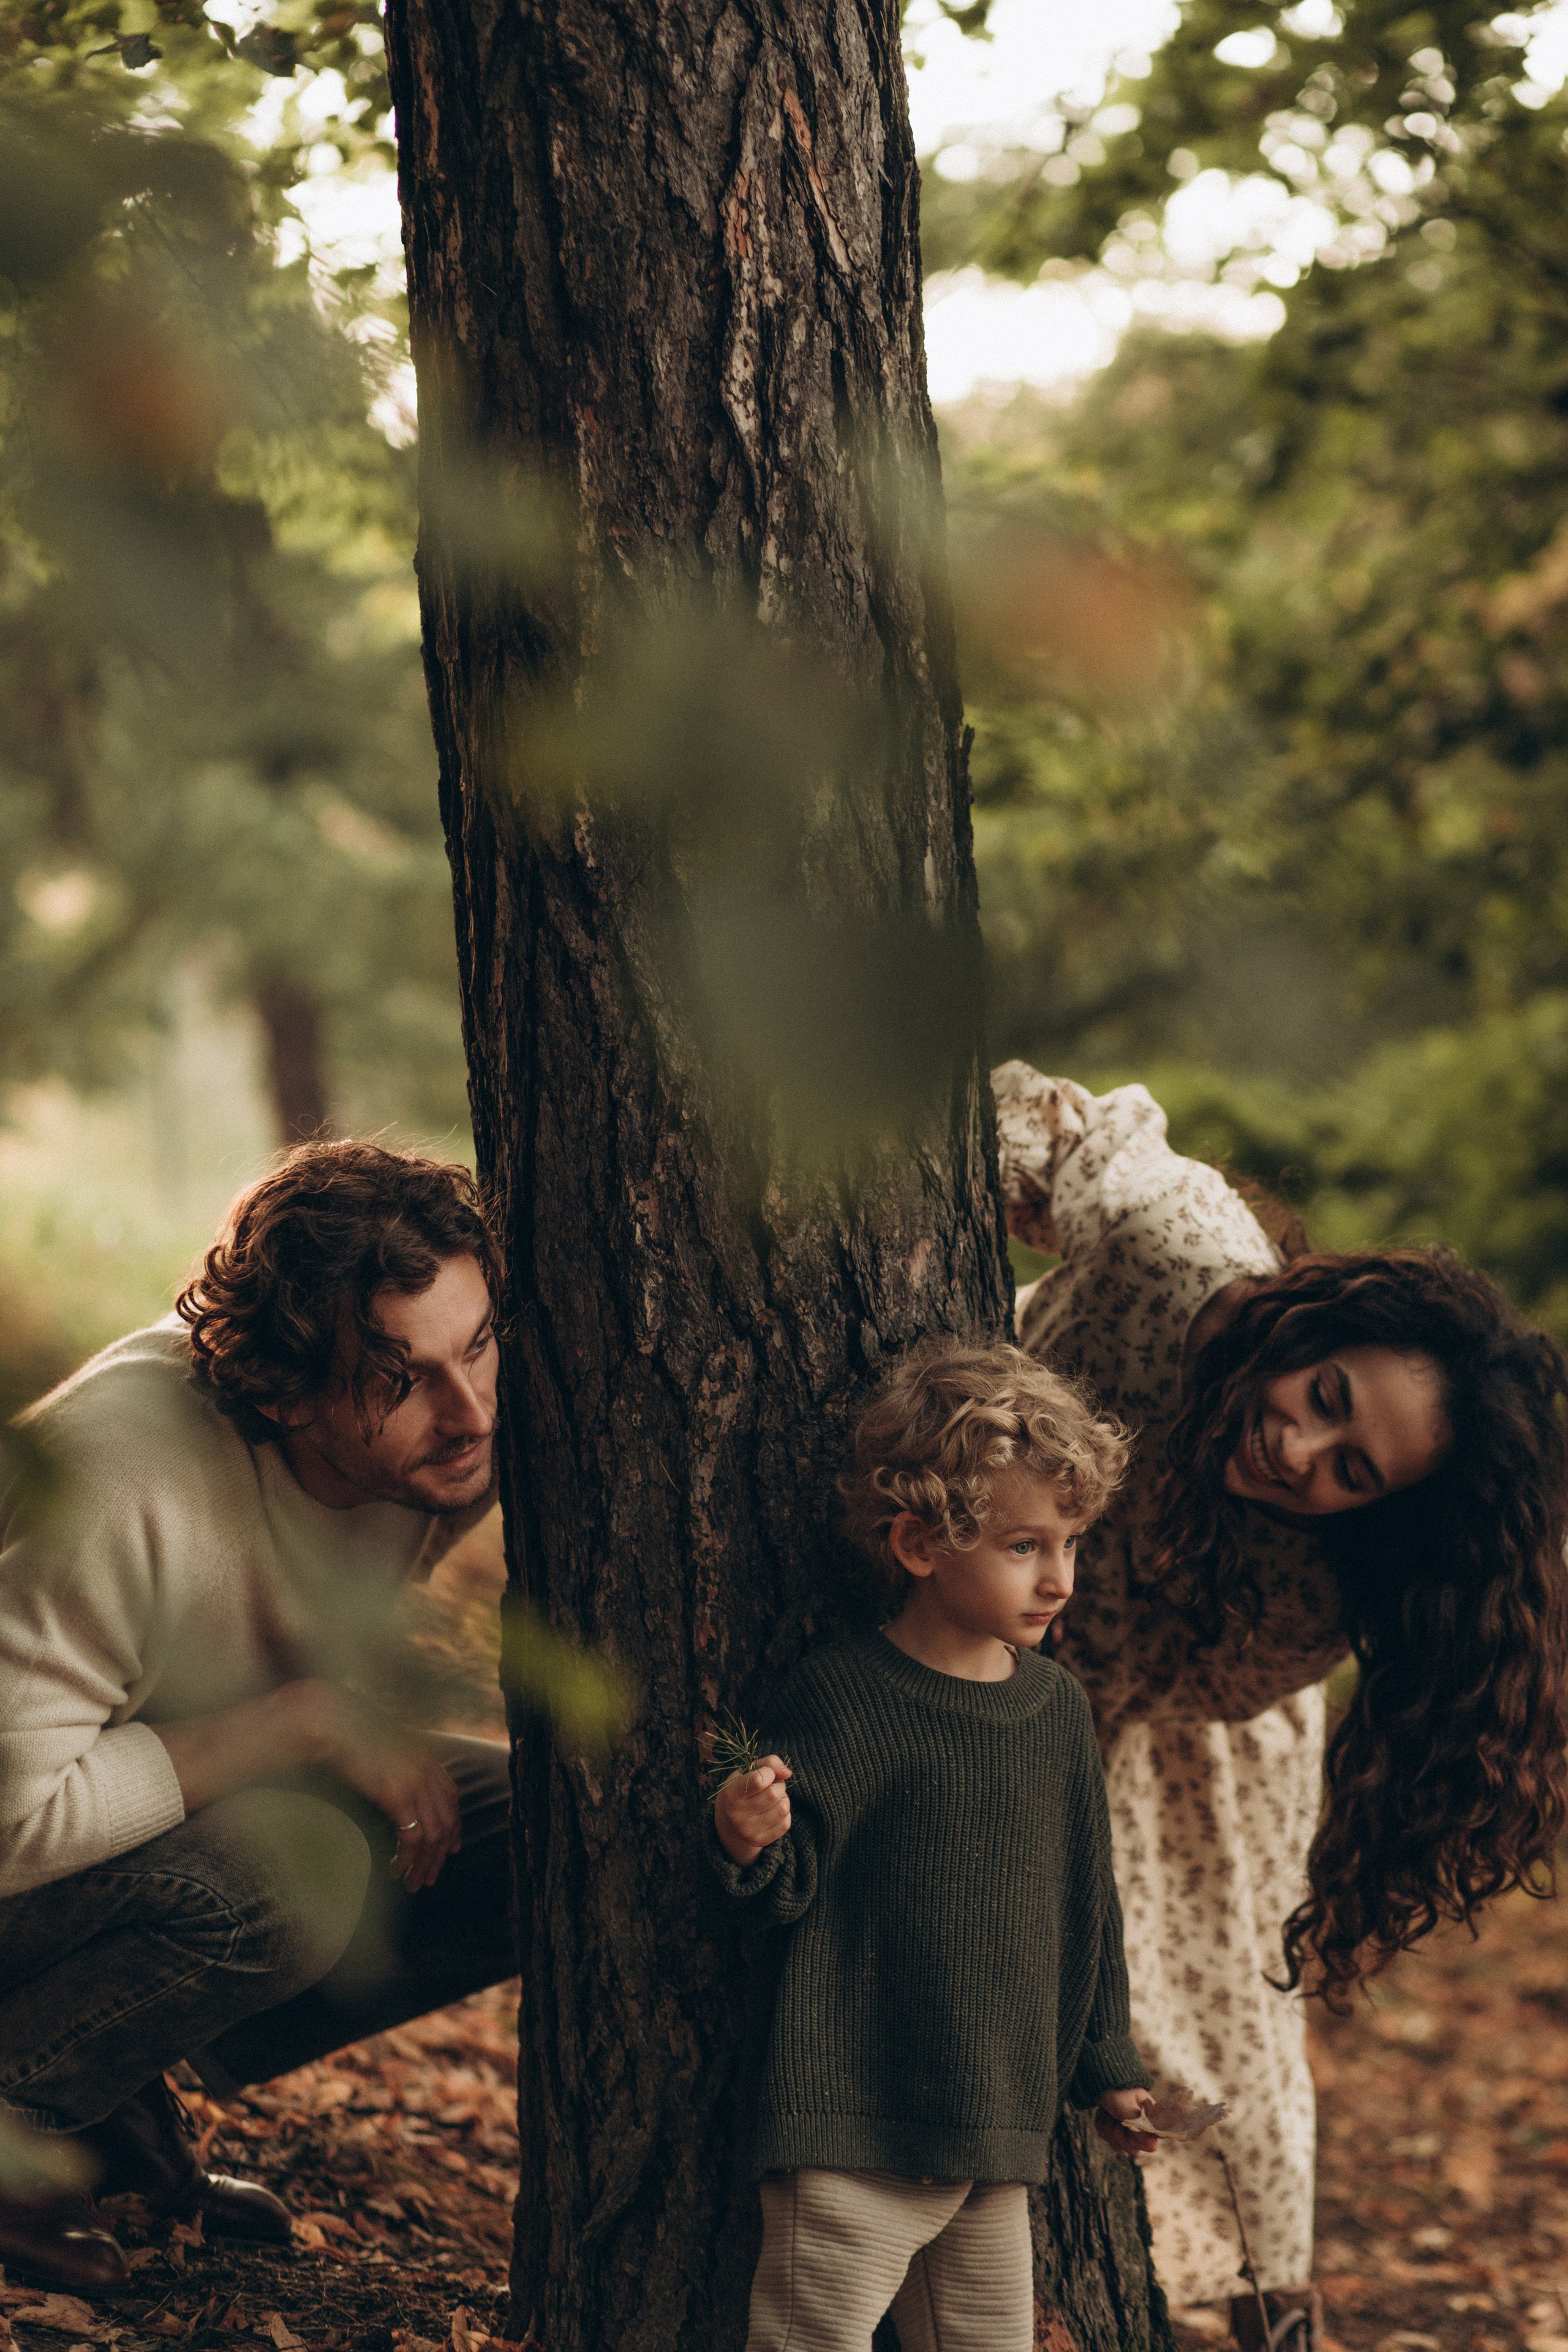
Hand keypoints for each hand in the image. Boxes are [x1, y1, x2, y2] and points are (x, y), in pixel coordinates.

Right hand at [300, 1683, 461, 1892]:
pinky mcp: (397, 1795)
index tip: (451, 1849)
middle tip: (428, 1878)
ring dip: (423, 1864)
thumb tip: (398, 1792)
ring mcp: (415, 1782)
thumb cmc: (350, 1736)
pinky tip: (395, 1869)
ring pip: (433, 1835)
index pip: (452, 1800)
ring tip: (412, 1883)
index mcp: (427, 1759)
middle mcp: (427, 1771)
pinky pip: (412, 1837)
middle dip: (439, 1855)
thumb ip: (399, 1769)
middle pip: (446, 1822)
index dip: (454, 1827)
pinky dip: (407, 1858)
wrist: (332, 1722)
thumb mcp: (385, 1751)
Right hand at [713, 1756, 791, 1865]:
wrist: (729, 1822)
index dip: (768, 1772)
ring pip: (783, 1808)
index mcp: (730, 1794)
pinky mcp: (760, 1841)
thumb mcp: (747, 1771)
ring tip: (771, 1799)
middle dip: (778, 1785)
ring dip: (782, 1799)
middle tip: (770, 1787)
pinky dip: (783, 1814)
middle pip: (774, 1793)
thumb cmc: (741, 1789)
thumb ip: (768, 1763)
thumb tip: (788, 1773)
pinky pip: (786, 1823)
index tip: (765, 1773)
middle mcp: (737, 1816)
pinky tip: (771, 1812)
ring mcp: (748, 1831)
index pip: (759, 1780)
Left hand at [1095, 2087, 1158, 2157]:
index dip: (1137, 2140)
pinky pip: (1107, 2138)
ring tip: (1108, 2113)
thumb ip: (1139, 2123)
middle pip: (1132, 2149)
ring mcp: (1126, 2130)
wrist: (1100, 2079)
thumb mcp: (1127, 2105)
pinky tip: (1103, 2113)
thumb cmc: (1118, 2089)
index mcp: (1150, 2121)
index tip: (1127, 2127)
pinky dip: (1102, 2126)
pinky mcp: (1114, 2130)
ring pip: (1118, 2146)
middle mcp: (1140, 2128)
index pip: (1150, 2145)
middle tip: (1116, 2118)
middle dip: (1119, 2134)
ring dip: (1109, 2129)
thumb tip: (1153, 2143)